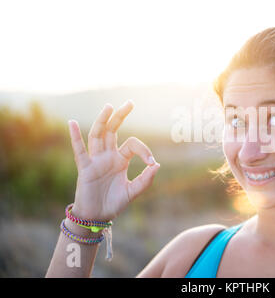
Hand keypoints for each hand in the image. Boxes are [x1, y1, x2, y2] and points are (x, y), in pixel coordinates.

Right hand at [67, 100, 159, 220]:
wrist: (97, 217)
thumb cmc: (114, 203)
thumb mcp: (133, 192)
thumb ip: (145, 180)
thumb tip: (157, 164)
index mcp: (121, 159)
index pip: (133, 144)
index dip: (144, 150)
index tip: (151, 163)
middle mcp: (108, 156)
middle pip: (113, 130)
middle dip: (120, 116)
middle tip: (129, 103)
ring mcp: (96, 160)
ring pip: (98, 136)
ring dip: (103, 121)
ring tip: (109, 107)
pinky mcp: (85, 168)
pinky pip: (79, 151)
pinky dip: (75, 137)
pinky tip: (73, 123)